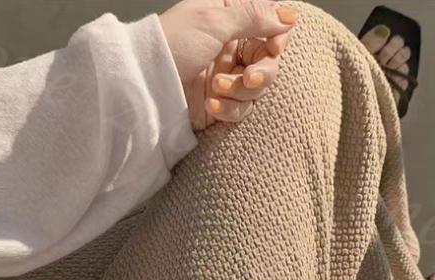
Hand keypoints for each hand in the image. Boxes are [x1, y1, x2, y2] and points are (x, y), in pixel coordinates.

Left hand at [159, 0, 296, 129]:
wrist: (145, 83)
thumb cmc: (172, 42)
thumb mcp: (214, 21)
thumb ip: (254, 16)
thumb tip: (289, 14)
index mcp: (229, 18)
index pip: (269, 24)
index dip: (278, 36)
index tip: (274, 47)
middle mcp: (231, 46)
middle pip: (268, 61)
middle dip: (262, 72)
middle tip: (250, 78)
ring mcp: (227, 76)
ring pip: (258, 88)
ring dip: (241, 91)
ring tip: (217, 89)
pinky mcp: (222, 102)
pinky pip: (241, 109)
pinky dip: (229, 109)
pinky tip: (211, 105)